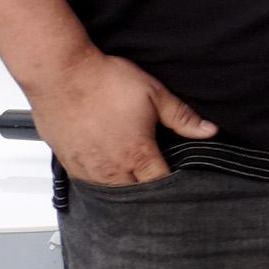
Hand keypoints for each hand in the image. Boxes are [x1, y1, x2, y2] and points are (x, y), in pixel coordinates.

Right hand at [29, 47, 214, 186]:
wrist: (59, 73)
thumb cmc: (104, 80)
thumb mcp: (154, 94)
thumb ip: (182, 117)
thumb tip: (209, 131)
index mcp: (136, 154)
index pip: (160, 185)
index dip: (173, 186)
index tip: (180, 181)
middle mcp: (110, 168)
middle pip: (136, 194)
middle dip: (148, 189)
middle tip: (156, 178)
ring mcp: (86, 168)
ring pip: (111, 192)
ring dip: (124, 187)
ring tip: (134, 176)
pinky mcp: (67, 162)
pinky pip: (88, 183)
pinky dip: (101, 180)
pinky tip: (108, 169)